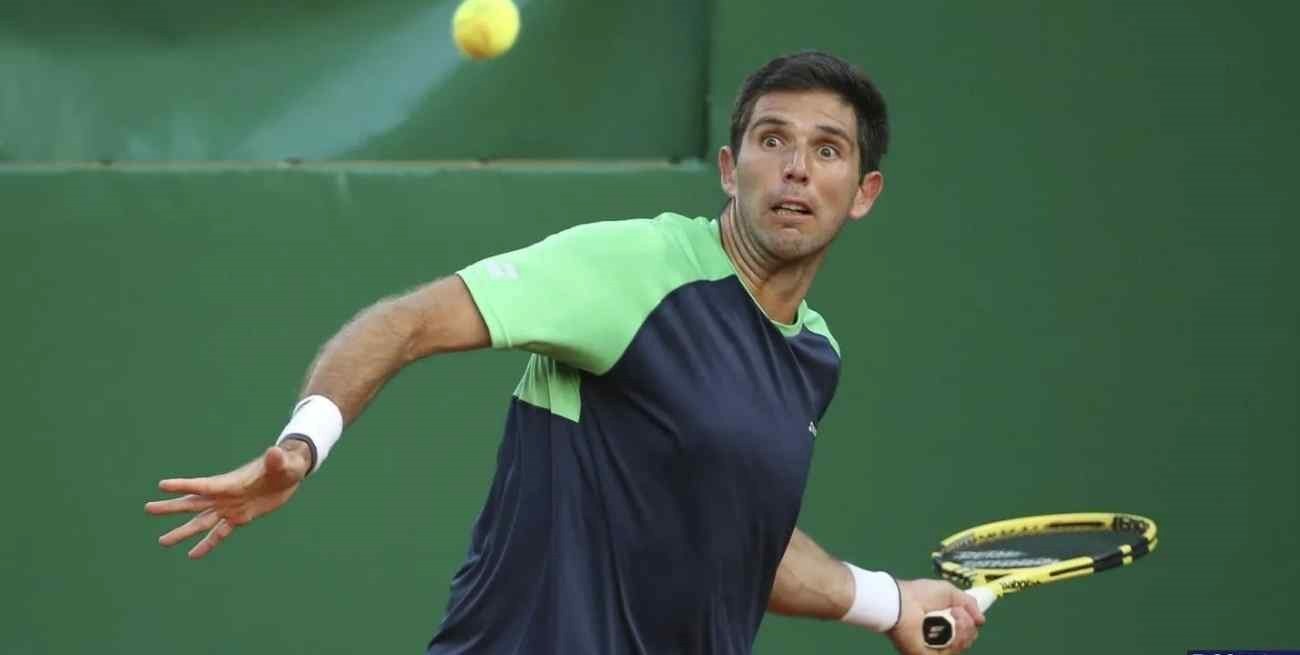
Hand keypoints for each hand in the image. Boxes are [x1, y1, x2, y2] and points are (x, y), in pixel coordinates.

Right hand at [145, 441, 311, 558]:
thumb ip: (277, 460)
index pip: (204, 485)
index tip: (162, 485)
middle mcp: (225, 496)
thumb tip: (274, 451)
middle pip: (194, 503)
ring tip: (162, 542)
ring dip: (183, 532)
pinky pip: (219, 534)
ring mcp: (230, 508)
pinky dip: (207, 544)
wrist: (289, 474)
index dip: (184, 485)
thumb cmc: (287, 464)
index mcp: (232, 483)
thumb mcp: (284, 463)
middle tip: (147, 508)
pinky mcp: (239, 518)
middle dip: (171, 507)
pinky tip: (193, 555)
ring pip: (201, 522)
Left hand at [887, 579, 985, 653]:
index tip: (972, 615)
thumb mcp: (950, 592)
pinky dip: (957, 640)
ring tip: (955, 615)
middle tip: (958, 612)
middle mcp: (939, 638)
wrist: (903, 601)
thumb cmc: (922, 594)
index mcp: (942, 624)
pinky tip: (954, 626)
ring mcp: (933, 648)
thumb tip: (981, 620)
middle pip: (966, 641)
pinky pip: (949, 653)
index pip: (964, 632)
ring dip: (964, 630)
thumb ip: (968, 603)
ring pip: (960, 647)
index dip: (970, 625)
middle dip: (969, 626)